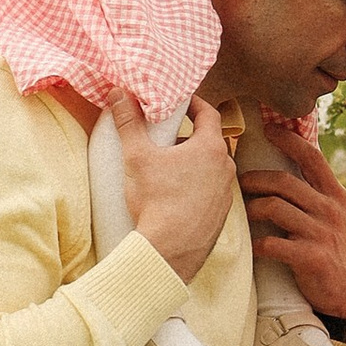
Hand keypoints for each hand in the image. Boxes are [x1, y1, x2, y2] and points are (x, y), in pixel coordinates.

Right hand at [110, 92, 234, 285]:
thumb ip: (128, 122)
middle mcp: (225, 169)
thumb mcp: (137, 156)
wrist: (169, 251)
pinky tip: (174, 196)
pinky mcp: (220, 216)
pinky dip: (195, 187)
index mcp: (211, 148)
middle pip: (208, 142)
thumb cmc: (156, 201)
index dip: (194, 104)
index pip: (209, 113)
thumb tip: (119, 94)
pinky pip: (210, 192)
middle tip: (164, 137)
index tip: (181, 102)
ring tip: (166, 168)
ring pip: (210, 169)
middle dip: (187, 136)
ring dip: (192, 163)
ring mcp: (226, 194)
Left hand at [239, 111, 345, 323]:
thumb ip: (314, 197)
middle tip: (239, 183)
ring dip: (253, 208)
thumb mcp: (334, 219)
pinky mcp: (312, 257)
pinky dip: (259, 244)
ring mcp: (321, 233)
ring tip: (244, 212)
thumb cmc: (336, 254)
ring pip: (276, 208)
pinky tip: (254, 248)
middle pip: (285, 181)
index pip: (312, 157)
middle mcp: (329, 210)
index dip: (289, 139)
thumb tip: (282, 177)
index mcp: (335, 196)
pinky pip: (275, 243)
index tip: (269, 128)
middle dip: (256, 179)